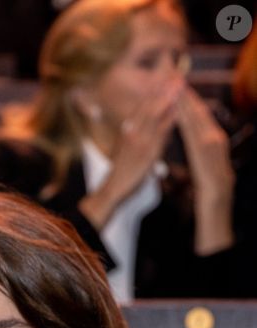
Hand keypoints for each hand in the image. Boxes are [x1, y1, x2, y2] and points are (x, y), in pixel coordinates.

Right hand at [79, 79, 181, 229]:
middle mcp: (131, 130)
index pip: (141, 103)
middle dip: (162, 88)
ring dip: (168, 98)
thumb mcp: (123, 145)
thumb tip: (142, 118)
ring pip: (154, 114)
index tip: (165, 75)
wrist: (113, 187)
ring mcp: (139, 140)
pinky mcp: (146, 151)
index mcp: (126, 127)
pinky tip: (178, 111)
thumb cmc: (120, 168)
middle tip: (176, 74)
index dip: (153, 88)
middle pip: (148, 104)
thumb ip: (132, 130)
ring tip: (179, 85)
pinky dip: (168, 120)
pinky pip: (159, 133)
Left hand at [176, 86, 233, 201]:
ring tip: (174, 82)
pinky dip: (186, 117)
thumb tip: (189, 126)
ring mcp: (211, 138)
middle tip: (172, 71)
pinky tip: (177, 108)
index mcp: (212, 133)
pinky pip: (194, 129)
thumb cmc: (209, 175)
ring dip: (184, 97)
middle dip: (184, 89)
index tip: (175, 79)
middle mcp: (213, 132)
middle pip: (197, 106)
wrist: (218, 192)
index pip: (198, 110)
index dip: (187, 94)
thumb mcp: (204, 154)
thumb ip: (198, 139)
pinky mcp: (206, 148)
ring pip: (196, 114)